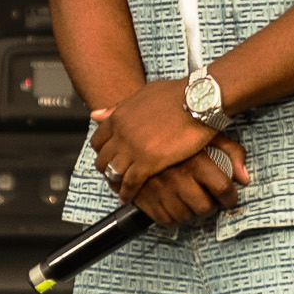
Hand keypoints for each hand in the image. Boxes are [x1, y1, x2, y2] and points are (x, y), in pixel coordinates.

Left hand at [91, 79, 243, 198]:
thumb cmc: (177, 94)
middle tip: (114, 177)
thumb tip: (95, 115)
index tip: (109, 158)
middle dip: (106, 169)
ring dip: (115, 183)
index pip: (98, 141)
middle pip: (102, 159)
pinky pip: (130, 183)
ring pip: (113, 172)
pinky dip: (127, 193)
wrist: (198, 100)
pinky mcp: (148, 162)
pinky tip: (128, 199)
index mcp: (118, 117)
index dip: (102, 152)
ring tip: (120, 191)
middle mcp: (121, 133)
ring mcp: (133, 148)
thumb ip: (119, 108)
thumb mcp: (143, 95)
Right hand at [128, 138, 248, 225]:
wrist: (137, 129)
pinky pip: (164, 220)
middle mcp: (177, 176)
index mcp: (195, 160)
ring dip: (192, 213)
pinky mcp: (143, 197)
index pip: (223, 188)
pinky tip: (176, 205)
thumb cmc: (178, 133)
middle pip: (204, 207)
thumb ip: (231, 152)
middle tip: (209, 199)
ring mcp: (159, 188)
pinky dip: (173, 218)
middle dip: (211, 206)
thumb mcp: (208, 134)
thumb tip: (245, 178)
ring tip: (192, 202)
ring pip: (185, 216)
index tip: (229, 197)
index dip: (230, 197)